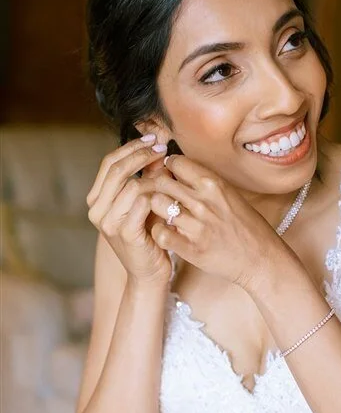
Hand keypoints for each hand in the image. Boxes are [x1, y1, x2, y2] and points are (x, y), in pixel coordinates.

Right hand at [86, 136, 172, 285]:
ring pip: (131, 185)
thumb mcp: (145, 201)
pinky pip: (141, 203)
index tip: (153, 139)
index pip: (109, 163)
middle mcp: (97, 210)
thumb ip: (147, 176)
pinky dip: (157, 195)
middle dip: (141, 154)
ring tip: (170, 174)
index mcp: (97, 200)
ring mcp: (108, 223)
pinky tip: (169, 194)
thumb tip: (157, 147)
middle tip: (162, 148)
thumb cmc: (149, 235)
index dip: (131, 148)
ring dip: (153, 176)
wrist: (149, 273)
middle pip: (117, 169)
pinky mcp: (125, 234)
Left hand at [148, 153, 283, 289]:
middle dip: (158, 188)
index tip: (170, 177)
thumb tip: (182, 169)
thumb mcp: (231, 195)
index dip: (169, 169)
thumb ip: (206, 183)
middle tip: (164, 197)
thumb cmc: (247, 227)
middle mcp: (203, 202)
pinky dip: (159, 232)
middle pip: (161, 182)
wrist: (261, 259)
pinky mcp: (191, 248)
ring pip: (156, 204)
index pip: (176, 162)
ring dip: (157, 209)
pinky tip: (168, 232)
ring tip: (165, 215)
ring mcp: (196, 225)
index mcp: (214, 184)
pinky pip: (160, 233)